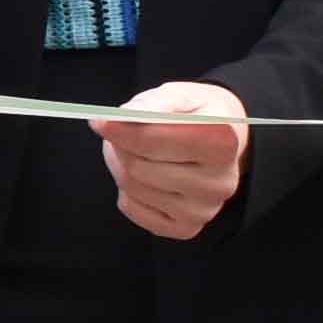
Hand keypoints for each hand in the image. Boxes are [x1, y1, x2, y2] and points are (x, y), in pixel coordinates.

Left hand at [93, 78, 250, 240]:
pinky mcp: (187, 228)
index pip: (154, 141)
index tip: (100, 121)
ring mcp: (203, 210)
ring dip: (120, 164)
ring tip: (132, 149)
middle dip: (119, 146)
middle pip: (139, 167)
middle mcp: (219, 182)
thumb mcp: (181, 94)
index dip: (121, 131)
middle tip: (117, 131)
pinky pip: (133, 209)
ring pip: (133, 188)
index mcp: (222, 143)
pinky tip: (144, 175)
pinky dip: (127, 190)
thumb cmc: (197, 115)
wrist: (223, 141)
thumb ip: (153, 102)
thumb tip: (122, 117)